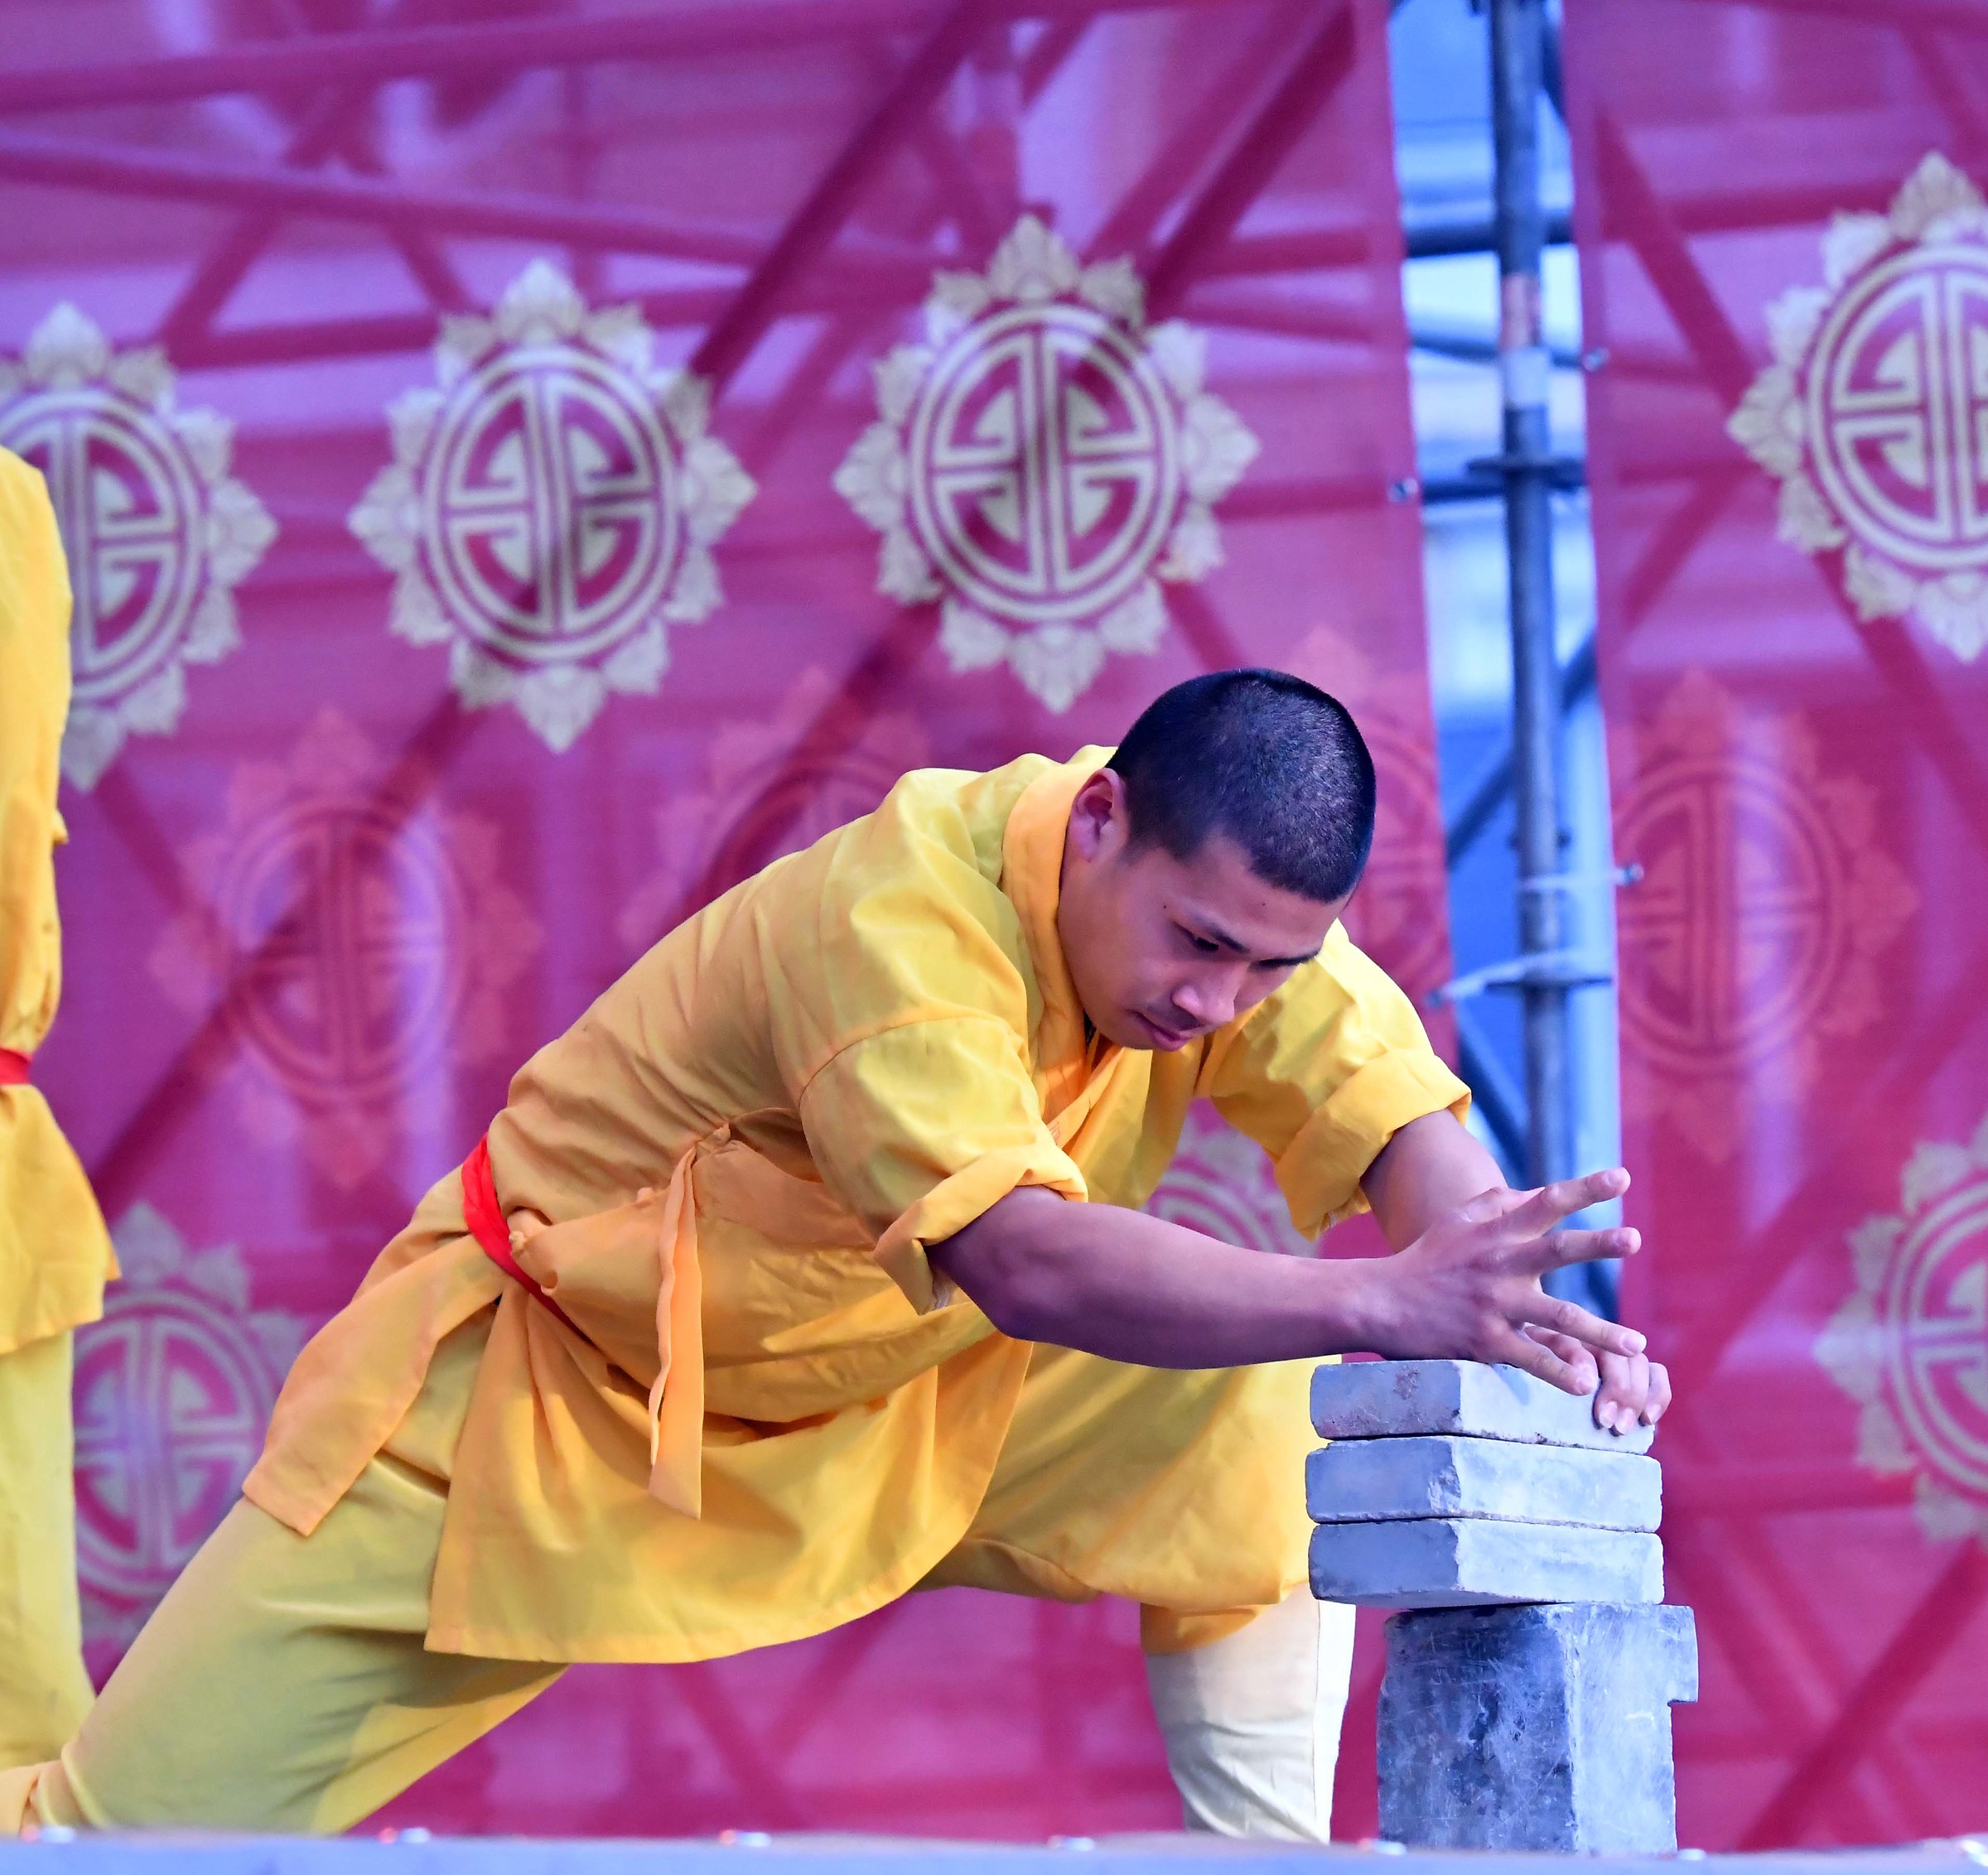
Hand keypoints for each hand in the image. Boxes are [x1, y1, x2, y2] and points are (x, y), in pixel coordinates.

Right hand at [1354, 1167, 1646, 1395]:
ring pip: (1556, 1317)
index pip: (1546, 1202)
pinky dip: (1558, 1372)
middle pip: (1557, 1251)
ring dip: (1600, 1331)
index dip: (1585, 1189)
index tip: (1621, 1177)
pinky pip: (1530, 1359)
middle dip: (1597, 1245)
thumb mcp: (1457, 1221)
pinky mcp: (1485, 1341)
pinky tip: (1584, 1384)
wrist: (1381, 1302)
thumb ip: (1497, 1204)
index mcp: (1497, 1232)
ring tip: (1637, 1345)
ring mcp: (1494, 1305)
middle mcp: (1500, 1264)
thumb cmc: (1426, 1259)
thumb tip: (1538, 1193)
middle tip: (1633, 1239)